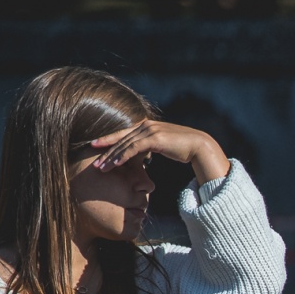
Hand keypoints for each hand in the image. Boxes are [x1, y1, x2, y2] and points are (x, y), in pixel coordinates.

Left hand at [88, 120, 228, 183]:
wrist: (200, 146)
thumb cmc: (184, 149)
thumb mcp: (163, 146)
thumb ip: (151, 148)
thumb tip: (143, 156)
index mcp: (147, 126)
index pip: (123, 134)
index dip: (109, 141)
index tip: (96, 148)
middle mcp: (146, 125)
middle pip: (121, 139)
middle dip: (106, 151)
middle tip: (94, 162)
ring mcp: (149, 130)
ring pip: (125, 144)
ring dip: (111, 157)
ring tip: (101, 168)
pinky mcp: (154, 138)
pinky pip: (133, 148)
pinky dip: (122, 156)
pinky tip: (114, 164)